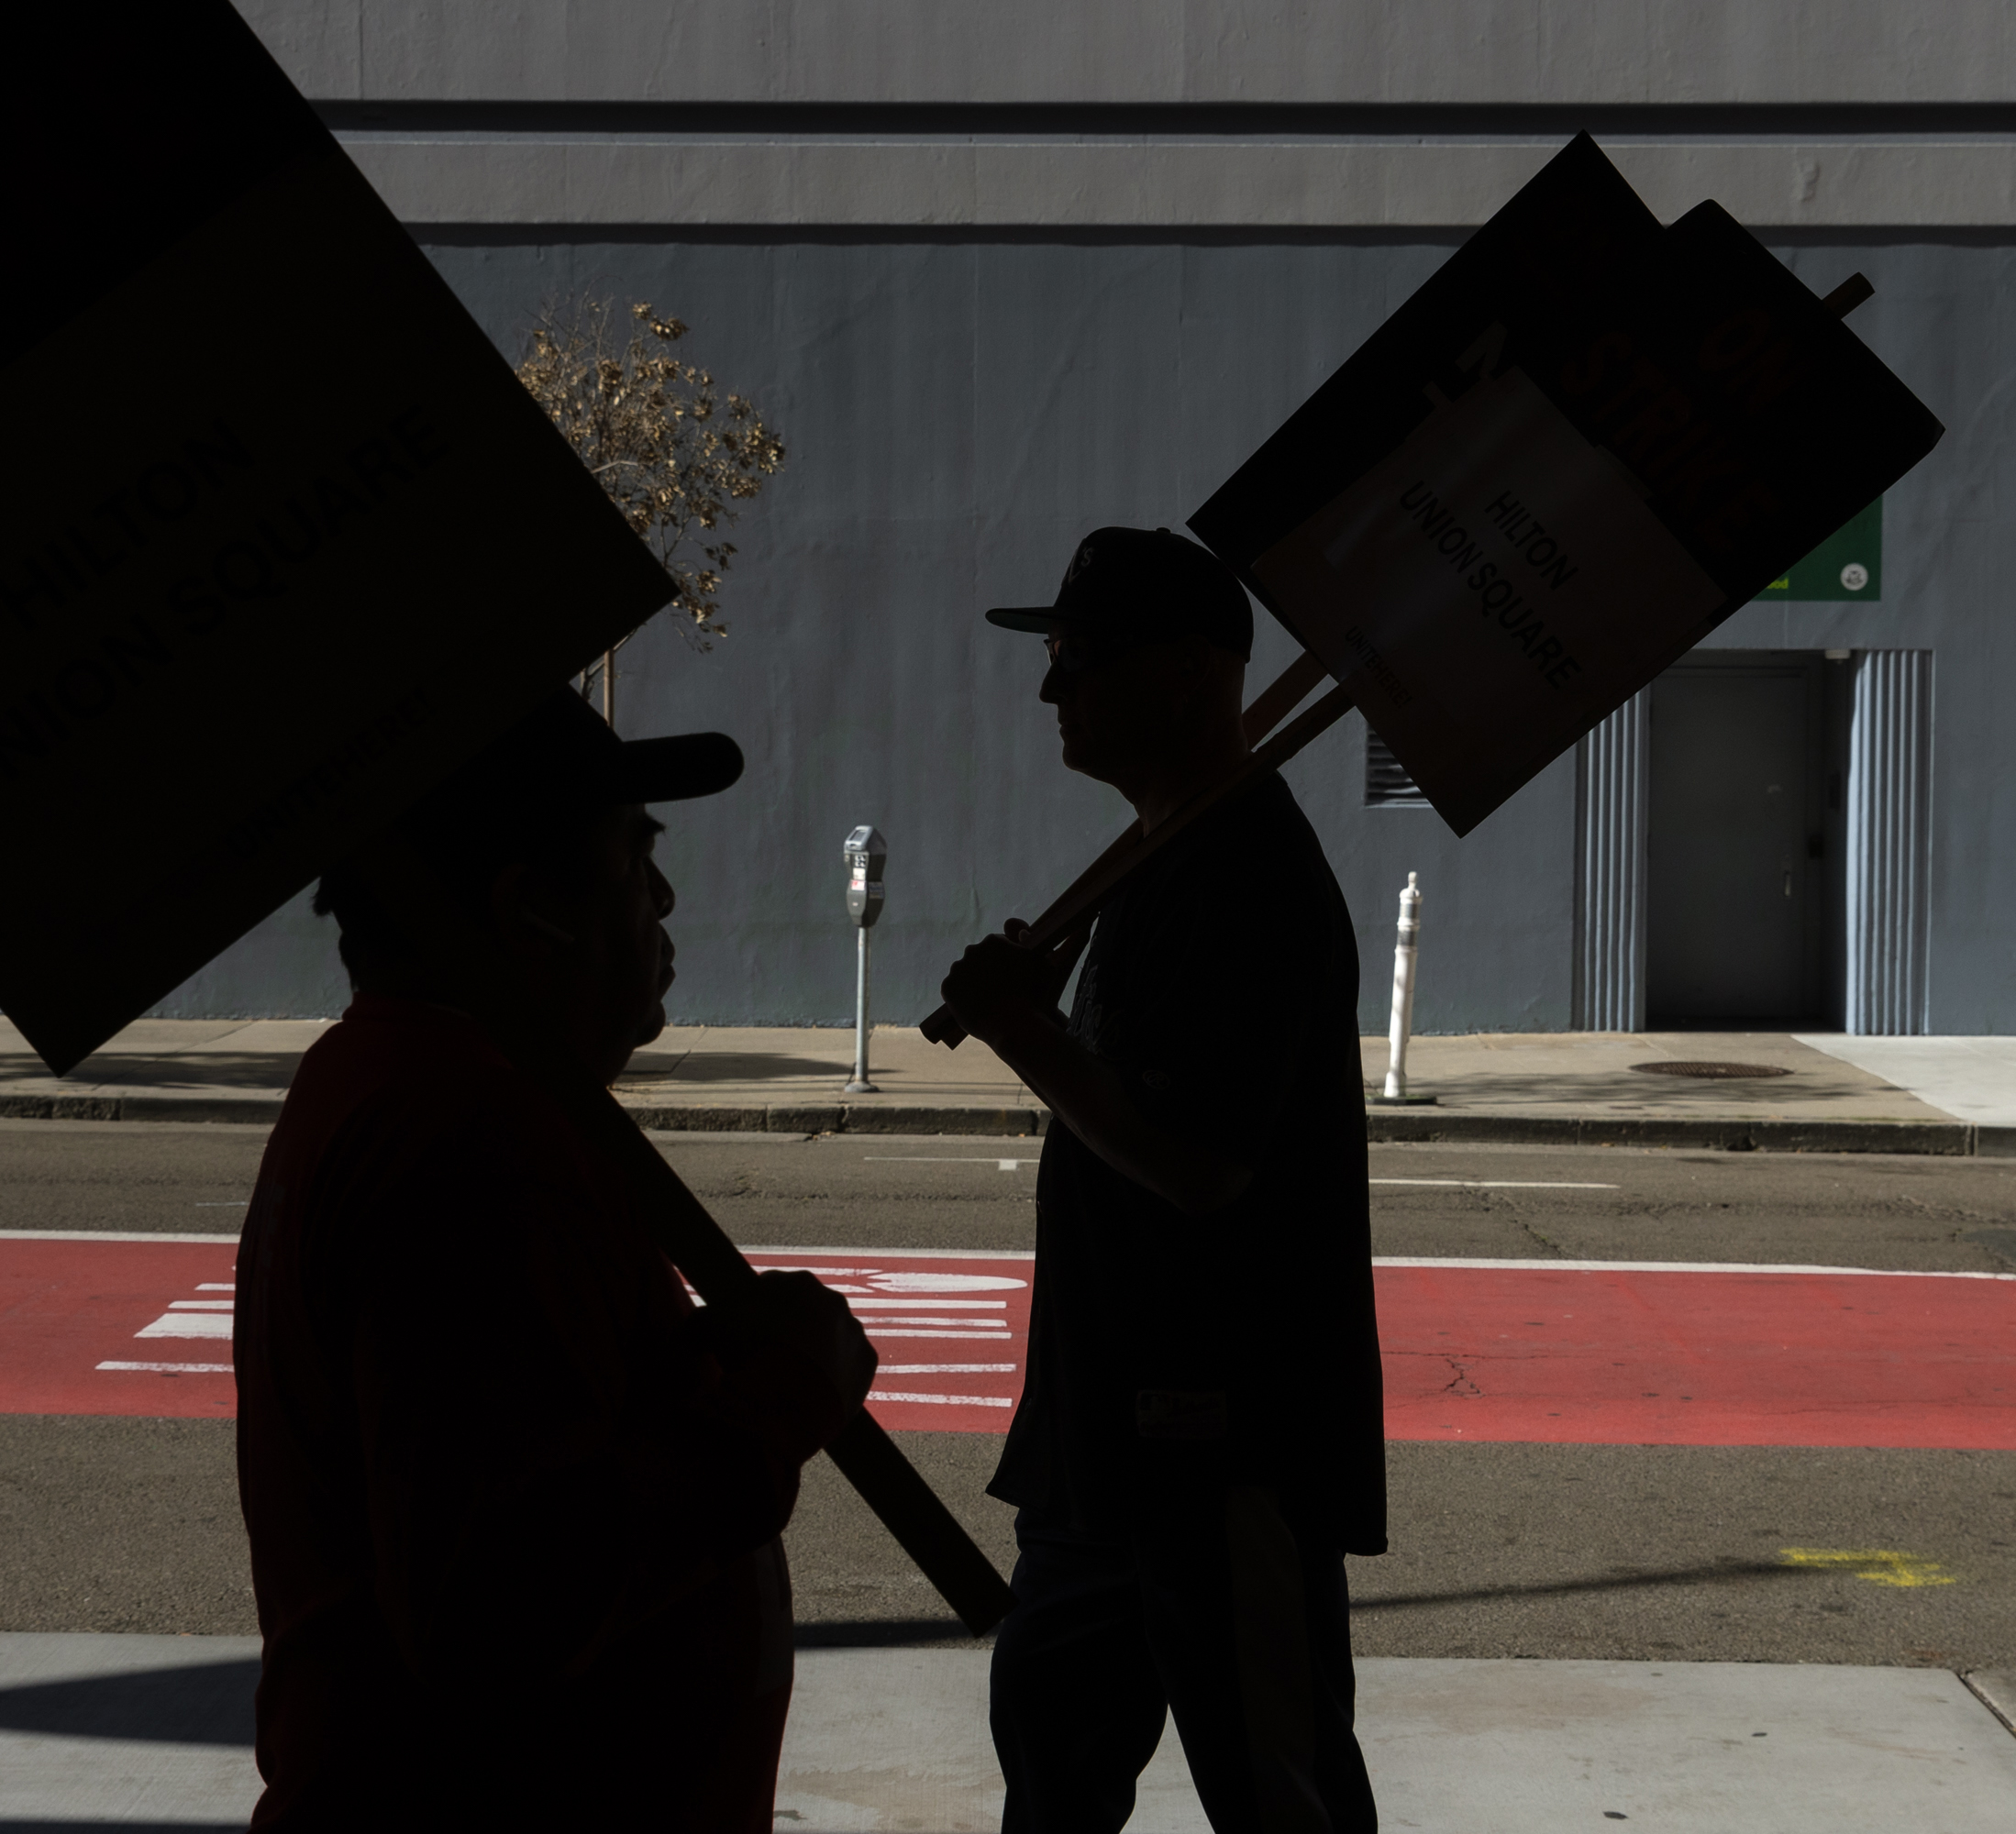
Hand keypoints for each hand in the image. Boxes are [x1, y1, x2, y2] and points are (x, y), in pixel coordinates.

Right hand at [701, 1270, 877, 1456]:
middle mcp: (833, 1300)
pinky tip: (815, 1393)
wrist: (790, 1399)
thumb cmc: (747, 1355)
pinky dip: (835, 1377)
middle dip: (789, 1329)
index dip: (756, 1309)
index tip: (746, 1330)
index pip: (774, 1289)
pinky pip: (849, 1367)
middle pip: (806, 1312)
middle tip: (768, 1356)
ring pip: (831, 1338)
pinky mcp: (867, 1362)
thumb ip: (699, 1321)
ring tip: (792, 1379)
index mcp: (798, 1283)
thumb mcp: (709, 1329)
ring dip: (815, 1353)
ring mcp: (854, 1331)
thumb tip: (690, 1328)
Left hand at [940, 919, 1087, 1047]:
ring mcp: (957, 969)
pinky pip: (953, 988)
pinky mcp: (947, 987)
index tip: (1010, 973)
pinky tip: (974, 1004)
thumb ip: (1032, 944)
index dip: (1005, 958)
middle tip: (999, 986)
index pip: (997, 945)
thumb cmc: (1033, 995)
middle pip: (978, 957)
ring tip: (987, 997)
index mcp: (994, 941)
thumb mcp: (1044, 964)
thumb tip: (1019, 931)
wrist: (1012, 1024)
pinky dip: (961, 995)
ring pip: (964, 972)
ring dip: (972, 980)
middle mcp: (972, 950)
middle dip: (987, 968)